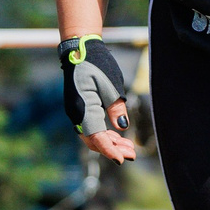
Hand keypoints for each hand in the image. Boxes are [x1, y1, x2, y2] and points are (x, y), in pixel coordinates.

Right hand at [60, 37, 137, 161]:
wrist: (80, 49)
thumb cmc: (97, 65)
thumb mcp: (112, 86)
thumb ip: (117, 109)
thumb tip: (123, 128)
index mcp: (83, 108)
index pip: (96, 137)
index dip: (110, 150)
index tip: (123, 159)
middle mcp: (76, 113)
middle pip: (94, 140)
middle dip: (113, 149)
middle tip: (132, 154)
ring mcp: (76, 112)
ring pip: (93, 135)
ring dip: (110, 142)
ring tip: (129, 147)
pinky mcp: (80, 108)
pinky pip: (91, 127)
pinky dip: (104, 133)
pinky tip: (118, 135)